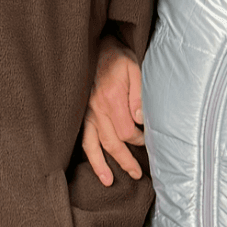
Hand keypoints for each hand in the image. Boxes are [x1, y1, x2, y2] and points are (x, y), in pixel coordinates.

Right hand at [82, 35, 144, 185]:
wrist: (93, 45)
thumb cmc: (116, 57)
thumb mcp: (134, 68)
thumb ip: (138, 94)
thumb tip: (141, 120)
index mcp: (111, 99)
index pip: (126, 132)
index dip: (138, 140)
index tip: (146, 141)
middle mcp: (96, 110)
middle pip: (111, 143)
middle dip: (124, 160)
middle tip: (136, 174)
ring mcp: (86, 113)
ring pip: (93, 145)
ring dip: (101, 165)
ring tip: (108, 181)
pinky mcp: (80, 113)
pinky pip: (82, 137)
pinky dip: (88, 153)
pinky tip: (93, 163)